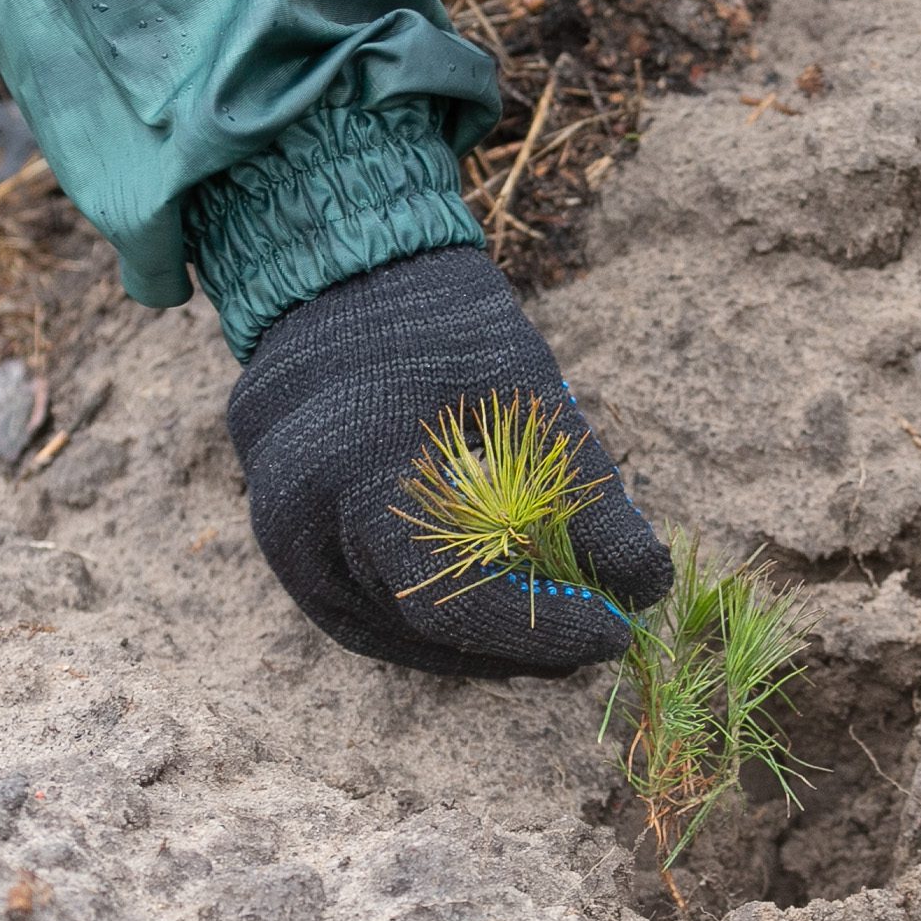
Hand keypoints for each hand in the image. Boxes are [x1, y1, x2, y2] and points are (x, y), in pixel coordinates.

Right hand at [227, 247, 672, 676]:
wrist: (340, 272)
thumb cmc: (439, 320)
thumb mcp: (525, 392)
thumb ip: (584, 492)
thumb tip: (645, 583)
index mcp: (362, 468)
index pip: (457, 598)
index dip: (543, 631)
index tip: (617, 633)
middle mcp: (303, 514)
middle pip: (420, 626)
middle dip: (519, 646)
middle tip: (594, 640)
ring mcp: (277, 531)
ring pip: (382, 631)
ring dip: (470, 648)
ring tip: (549, 639)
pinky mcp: (275, 537)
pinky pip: (350, 610)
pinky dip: (418, 626)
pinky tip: (483, 624)